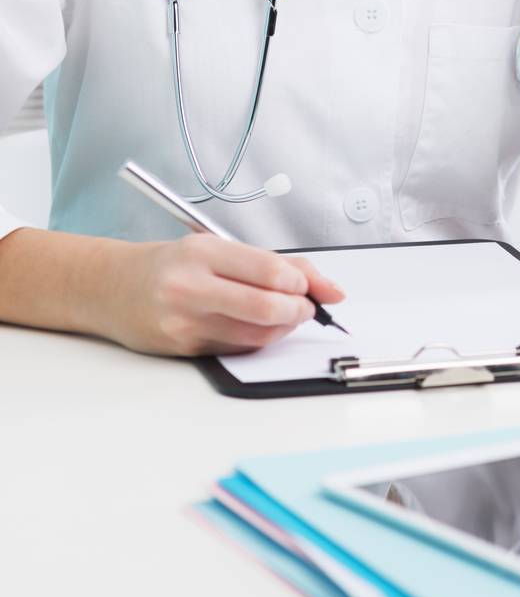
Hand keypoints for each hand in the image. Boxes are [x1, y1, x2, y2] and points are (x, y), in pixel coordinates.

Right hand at [105, 236, 346, 357]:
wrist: (112, 288)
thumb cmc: (171, 264)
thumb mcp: (216, 248)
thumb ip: (272, 263)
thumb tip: (331, 288)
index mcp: (205, 252)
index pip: (272, 271)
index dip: (303, 284)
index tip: (310, 287)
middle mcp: (192, 286)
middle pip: (268, 307)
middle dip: (300, 311)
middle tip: (307, 307)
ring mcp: (185, 321)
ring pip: (258, 334)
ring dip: (284, 328)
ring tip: (285, 315)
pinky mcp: (184, 349)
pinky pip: (239, 348)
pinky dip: (259, 339)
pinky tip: (257, 326)